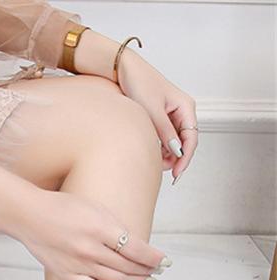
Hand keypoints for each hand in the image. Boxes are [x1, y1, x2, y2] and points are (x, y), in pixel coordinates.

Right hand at [7, 187, 169, 279]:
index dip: (154, 258)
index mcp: (101, 228)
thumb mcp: (94, 207)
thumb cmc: (61, 207)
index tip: (164, 261)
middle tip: (158, 271)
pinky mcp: (67, 275)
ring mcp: (78, 264)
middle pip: (129, 267)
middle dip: (147, 270)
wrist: (28, 216)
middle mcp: (91, 249)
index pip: (137, 249)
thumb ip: (114, 226)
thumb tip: (136, 244)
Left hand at [116, 49, 197, 183]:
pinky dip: (160, 147)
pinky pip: (165, 137)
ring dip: (168, 154)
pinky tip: (151, 154)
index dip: (185, 158)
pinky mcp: (160, 117)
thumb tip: (176, 152)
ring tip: (155, 164)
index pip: (192, 138)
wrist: (123, 70)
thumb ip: (165, 132)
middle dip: (176, 158)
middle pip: (185, 141)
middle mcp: (182, 110)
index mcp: (185, 106)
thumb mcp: (152, 111)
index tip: (176, 173)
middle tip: (164, 173)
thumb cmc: (139, 84)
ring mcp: (171, 114)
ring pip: (175, 141)